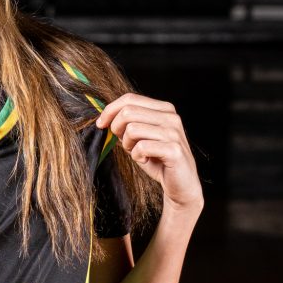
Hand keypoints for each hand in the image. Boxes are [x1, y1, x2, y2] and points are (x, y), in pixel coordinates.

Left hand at [94, 92, 202, 218]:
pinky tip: (146, 160)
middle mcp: (171, 117)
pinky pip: (141, 147)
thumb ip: (128, 124)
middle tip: (123, 143)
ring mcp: (173, 133)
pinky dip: (137, 156)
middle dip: (117, 128)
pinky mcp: (174, 150)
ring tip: (137, 153)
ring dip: (128, 145)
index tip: (101, 123)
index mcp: (164, 109)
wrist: (181, 184)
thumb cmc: (159, 160)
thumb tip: (105, 117)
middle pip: (128, 112)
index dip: (110, 110)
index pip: (130, 98)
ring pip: (132, 129)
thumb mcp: (141, 137)